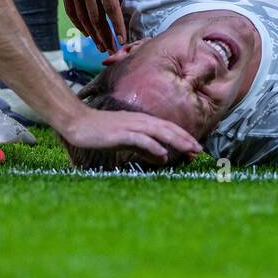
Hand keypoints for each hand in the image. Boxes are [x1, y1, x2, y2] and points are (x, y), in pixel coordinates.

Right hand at [45, 0, 160, 53]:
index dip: (117, 24)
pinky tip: (85, 30)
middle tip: (113, 50)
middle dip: (105, 35)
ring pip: (82, 16)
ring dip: (92, 33)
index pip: (110, 6)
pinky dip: (78, 22)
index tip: (123, 37)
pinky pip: (70, 8)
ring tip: (100, 45)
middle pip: (96, 17)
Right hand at [56, 104, 202, 166]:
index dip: (183, 136)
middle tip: (199, 149)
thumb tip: (164, 157)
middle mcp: (139, 121)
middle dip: (185, 138)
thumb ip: (145, 149)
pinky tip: (162, 152)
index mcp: (142, 122)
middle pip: (167, 128)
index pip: (168, 128)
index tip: (197, 147)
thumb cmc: (102, 132)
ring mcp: (129, 125)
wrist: (78, 122)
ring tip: (189, 148)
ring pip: (157, 131)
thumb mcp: (128, 141)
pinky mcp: (119, 133)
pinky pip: (139, 139)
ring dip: (175, 139)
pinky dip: (152, 144)